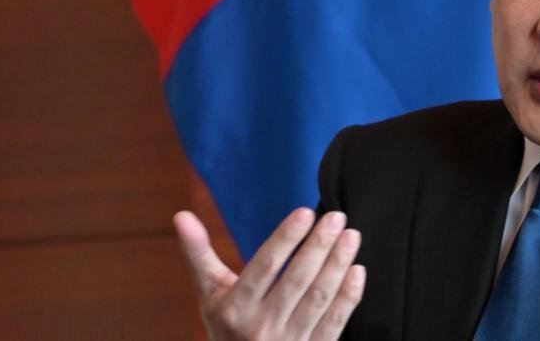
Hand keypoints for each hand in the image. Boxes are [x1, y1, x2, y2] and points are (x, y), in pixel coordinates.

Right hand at [173, 208, 364, 339]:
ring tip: (351, 236)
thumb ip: (199, 255)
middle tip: (337, 216)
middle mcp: (260, 327)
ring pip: (318, 299)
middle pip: (296, 281)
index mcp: (234, 309)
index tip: (305, 213)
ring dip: (337, 265)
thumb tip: (180, 215)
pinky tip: (358, 270)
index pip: (263, 268)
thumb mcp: (211, 295)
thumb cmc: (228, 327)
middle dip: (319, 246)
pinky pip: (335, 323)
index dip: (284, 240)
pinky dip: (348, 297)